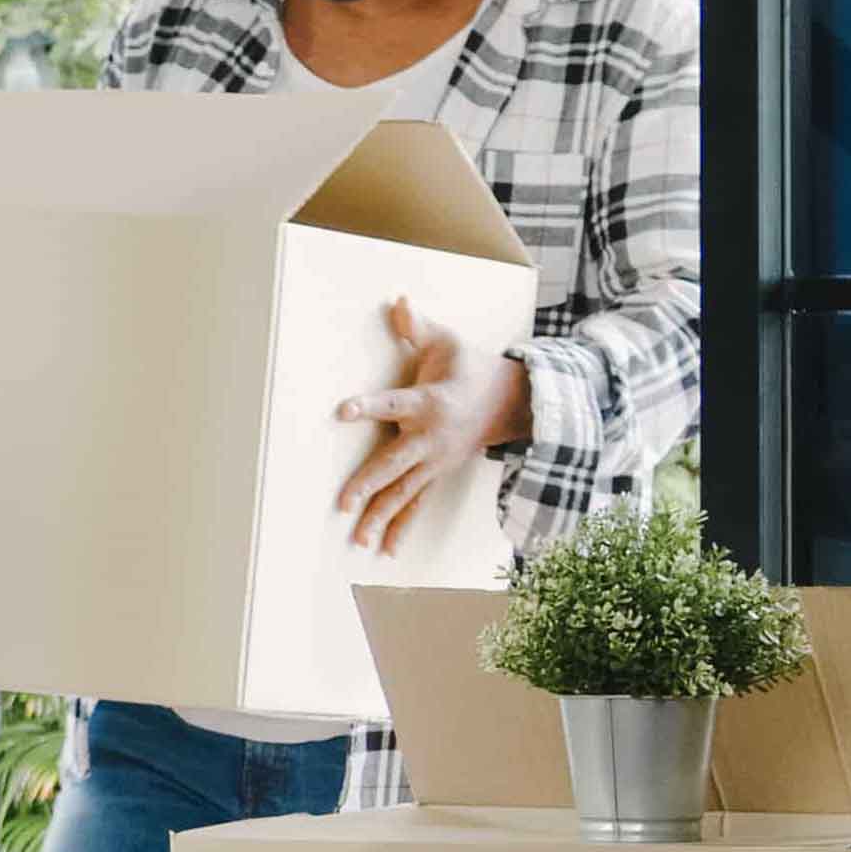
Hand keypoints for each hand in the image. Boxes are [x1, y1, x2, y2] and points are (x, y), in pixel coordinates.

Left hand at [333, 295, 530, 553]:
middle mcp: (430, 438)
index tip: (342, 410)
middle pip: (395, 463)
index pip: (394, 403)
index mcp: (428, 402)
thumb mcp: (446, 341)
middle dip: (369, 483)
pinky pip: (416, 505)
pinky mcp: (436, 475)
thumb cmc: (468, 366)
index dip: (368, 406)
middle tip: (343, 502)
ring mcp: (434, 462)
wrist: (508, 402)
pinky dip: (400, 528)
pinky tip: (383, 551)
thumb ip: (417, 326)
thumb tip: (398, 300)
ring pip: (404, 493)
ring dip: (381, 518)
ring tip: (357, 540)